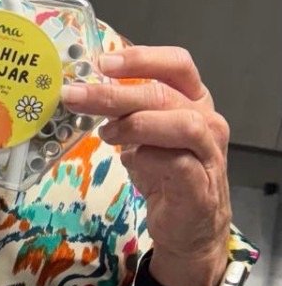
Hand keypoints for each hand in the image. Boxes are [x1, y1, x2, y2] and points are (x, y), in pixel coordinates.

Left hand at [62, 46, 231, 285]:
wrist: (189, 226)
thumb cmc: (165, 174)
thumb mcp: (141, 135)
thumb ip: (123, 111)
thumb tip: (80, 90)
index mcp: (193, 100)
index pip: (177, 64)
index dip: (140, 59)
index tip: (102, 63)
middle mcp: (207, 121)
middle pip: (165, 94)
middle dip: (115, 93)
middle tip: (76, 97)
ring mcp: (209, 154)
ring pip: (182, 124)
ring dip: (135, 123)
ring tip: (104, 132)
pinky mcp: (202, 187)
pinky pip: (179, 164)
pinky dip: (149, 157)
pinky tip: (128, 160)